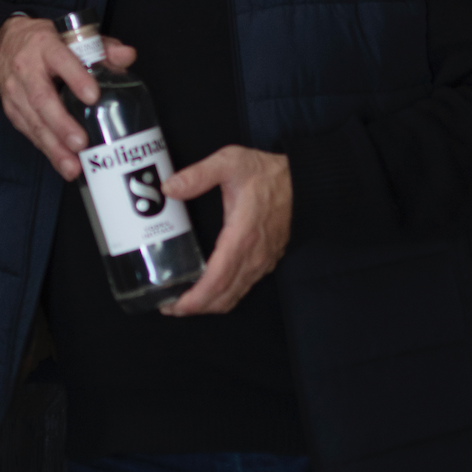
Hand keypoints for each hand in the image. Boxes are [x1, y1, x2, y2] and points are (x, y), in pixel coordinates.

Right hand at [0, 15, 136, 178]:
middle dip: (62, 124)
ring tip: (72, 166)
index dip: (76, 78)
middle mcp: (26, 69)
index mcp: (45, 46)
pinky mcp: (12, 110)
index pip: (61, 60)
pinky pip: (29, 132)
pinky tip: (62, 163)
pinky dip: (47, 149)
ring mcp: (16, 91)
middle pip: (43, 99)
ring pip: (34, 121)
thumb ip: (102, 47)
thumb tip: (128, 56)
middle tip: (80, 143)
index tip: (93, 96)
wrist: (3, 45)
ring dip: (54, 146)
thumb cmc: (44, 43)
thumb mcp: (71, 37)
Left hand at [158, 146, 291, 316]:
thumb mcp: (230, 163)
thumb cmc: (268, 174)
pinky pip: (242, 288)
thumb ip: (199, 175)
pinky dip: (222, 297)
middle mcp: (253, 256)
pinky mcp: (265, 262)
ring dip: (208, 305)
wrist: (304, 183)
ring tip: (182, 302)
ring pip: (233, 296)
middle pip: (222, 296)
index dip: (194, 298)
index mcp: (242, 236)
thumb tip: (169, 188)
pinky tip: (206, 291)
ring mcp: (261, 262)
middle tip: (168, 306)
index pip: (217, 279)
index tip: (172, 305)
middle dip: (194, 307)